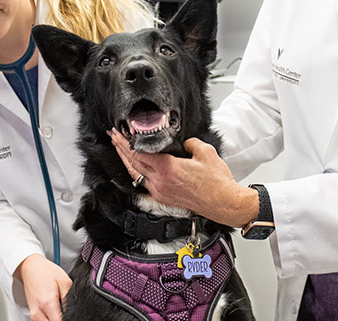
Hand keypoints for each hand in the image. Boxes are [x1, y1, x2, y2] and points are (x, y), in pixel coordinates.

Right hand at [14, 253, 70, 320]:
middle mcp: (38, 311)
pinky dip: (50, 318)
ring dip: (55, 318)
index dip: (68, 318)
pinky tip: (53, 309)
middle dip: (61, 318)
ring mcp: (33, 314)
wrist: (31, 267)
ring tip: (58, 308)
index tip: (71, 313)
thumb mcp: (65, 282)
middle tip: (65, 309)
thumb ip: (70, 300)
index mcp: (47, 303)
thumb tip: (74, 312)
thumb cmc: (46, 272)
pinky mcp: (32, 314)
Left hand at [110, 129, 258, 227]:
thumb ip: (189, 142)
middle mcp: (160, 182)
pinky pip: (144, 183)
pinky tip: (133, 168)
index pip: (140, 153)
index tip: (119, 133)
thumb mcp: (205, 152)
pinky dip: (136, 172)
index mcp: (168, 169)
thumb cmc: (217, 182)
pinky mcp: (164, 198)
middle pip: (133, 163)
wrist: (224, 203)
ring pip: (136, 174)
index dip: (127, 142)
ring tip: (118, 149)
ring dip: (125, 161)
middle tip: (113, 136)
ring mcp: (160, 192)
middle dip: (121, 148)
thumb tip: (182, 142)